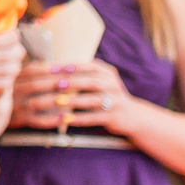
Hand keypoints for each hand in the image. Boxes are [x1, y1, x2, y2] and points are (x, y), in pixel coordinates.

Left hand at [9, 58, 133, 132]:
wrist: (133, 116)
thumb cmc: (106, 96)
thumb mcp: (100, 81)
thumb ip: (82, 74)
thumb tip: (51, 67)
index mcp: (108, 73)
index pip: (88, 66)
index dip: (71, 66)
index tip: (52, 68)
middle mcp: (113, 85)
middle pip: (91, 82)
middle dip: (72, 82)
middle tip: (55, 83)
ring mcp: (115, 101)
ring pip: (92, 100)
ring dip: (74, 101)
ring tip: (58, 101)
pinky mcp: (114, 117)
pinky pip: (94, 117)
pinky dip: (79, 118)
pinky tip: (66, 119)